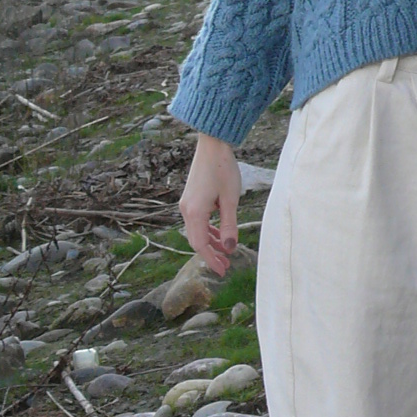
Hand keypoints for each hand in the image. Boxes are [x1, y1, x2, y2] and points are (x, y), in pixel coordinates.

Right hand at [179, 133, 240, 274]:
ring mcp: (186, 204)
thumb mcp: (231, 200)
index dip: (212, 260)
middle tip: (226, 266)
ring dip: (210, 243)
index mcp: (195, 212)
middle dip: (211, 254)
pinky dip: (208, 230)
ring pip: (197, 232)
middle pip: (196, 241)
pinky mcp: (190, 199)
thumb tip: (230, 247)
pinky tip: (220, 234)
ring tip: (226, 252)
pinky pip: (197, 221)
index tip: (223, 271)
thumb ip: (230, 225)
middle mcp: (186, 210)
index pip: (201, 245)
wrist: (212, 145)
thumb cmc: (223, 169)